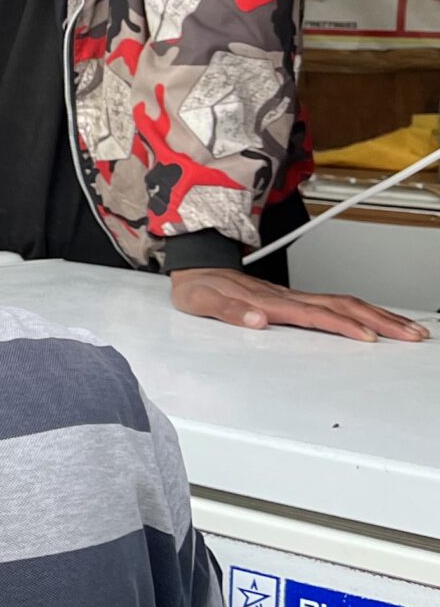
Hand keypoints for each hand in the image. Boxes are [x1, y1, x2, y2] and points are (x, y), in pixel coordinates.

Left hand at [169, 267, 428, 341]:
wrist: (195, 268)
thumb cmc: (198, 288)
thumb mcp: (202, 302)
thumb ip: (229, 312)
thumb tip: (257, 320)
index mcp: (269, 301)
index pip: (314, 314)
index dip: (343, 325)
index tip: (368, 338)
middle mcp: (287, 297)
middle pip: (342, 306)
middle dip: (380, 321)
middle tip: (411, 334)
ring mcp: (294, 297)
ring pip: (345, 303)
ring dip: (379, 316)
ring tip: (408, 329)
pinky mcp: (295, 300)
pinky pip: (337, 304)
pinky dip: (363, 313)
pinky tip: (378, 322)